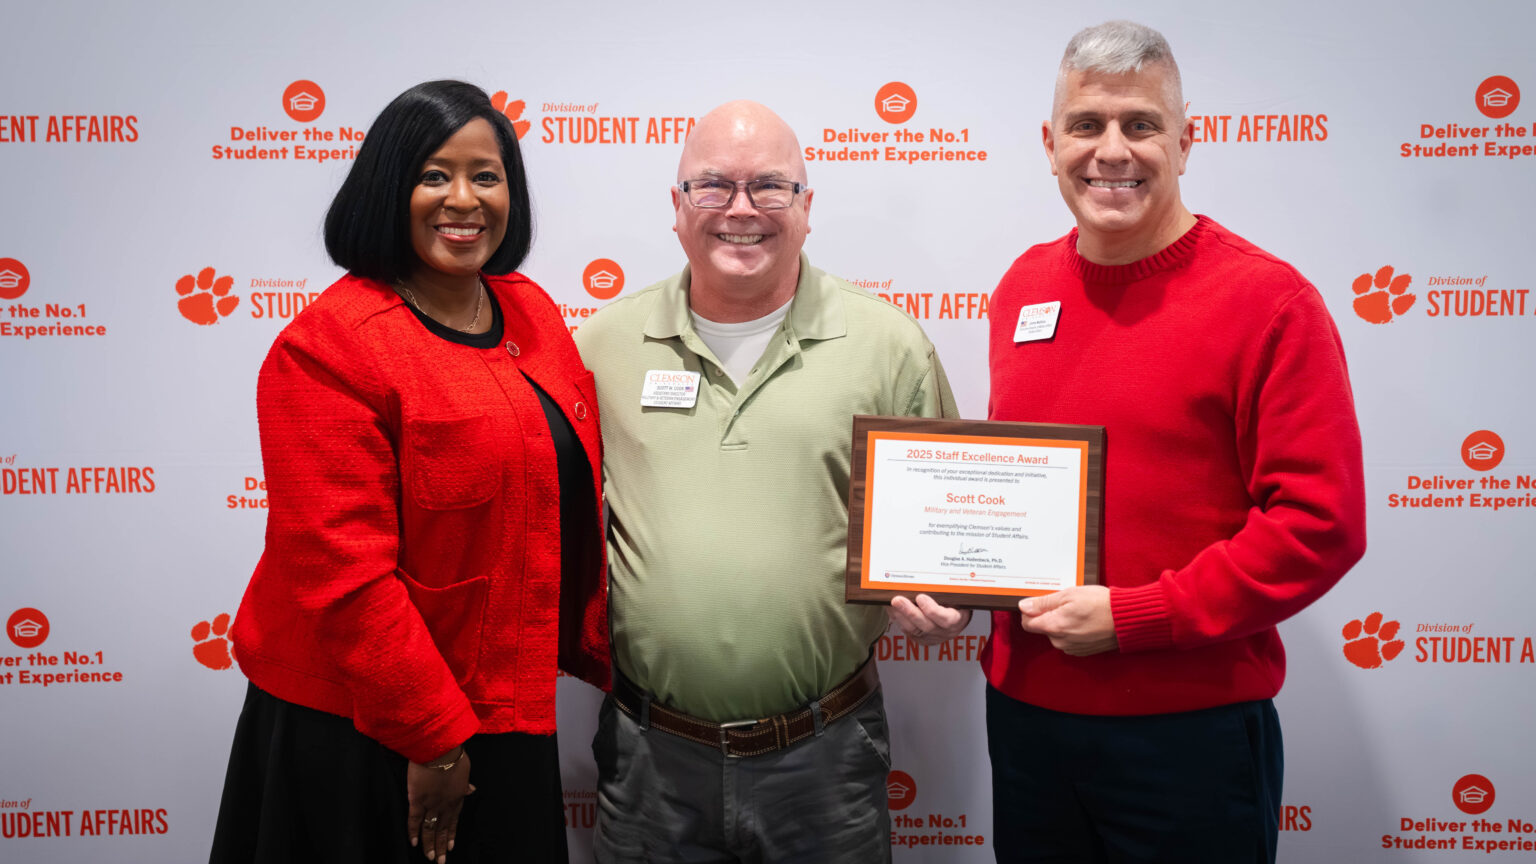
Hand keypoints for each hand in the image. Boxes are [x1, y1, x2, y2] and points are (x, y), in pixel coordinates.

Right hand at [408, 747, 473, 863]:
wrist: (439, 749)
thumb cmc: (453, 755)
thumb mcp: (465, 770)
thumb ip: (466, 783)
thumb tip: (472, 790)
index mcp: (458, 797)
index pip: (454, 820)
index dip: (451, 834)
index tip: (450, 846)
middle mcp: (446, 804)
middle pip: (443, 829)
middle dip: (441, 846)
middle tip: (440, 861)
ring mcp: (432, 804)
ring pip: (430, 829)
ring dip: (429, 845)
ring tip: (430, 858)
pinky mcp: (417, 800)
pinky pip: (415, 820)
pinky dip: (413, 832)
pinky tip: (413, 843)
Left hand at [890, 594, 972, 644]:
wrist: (955, 616)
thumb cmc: (956, 602)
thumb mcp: (957, 595)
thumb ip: (947, 589)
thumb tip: (931, 574)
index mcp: (957, 619)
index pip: (946, 619)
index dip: (932, 610)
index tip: (921, 597)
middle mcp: (944, 631)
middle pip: (926, 625)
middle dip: (910, 612)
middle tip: (898, 600)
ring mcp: (931, 636)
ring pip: (913, 629)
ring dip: (900, 615)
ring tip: (891, 602)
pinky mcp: (920, 638)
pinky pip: (906, 630)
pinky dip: (897, 618)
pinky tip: (891, 608)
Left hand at [1018, 586, 1117, 655]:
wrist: (1127, 620)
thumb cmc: (1101, 604)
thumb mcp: (1069, 595)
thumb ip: (1043, 602)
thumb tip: (1024, 606)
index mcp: (1053, 626)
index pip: (1027, 623)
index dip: (1031, 611)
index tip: (1041, 602)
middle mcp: (1060, 641)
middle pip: (1042, 628)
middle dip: (1049, 616)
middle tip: (1067, 603)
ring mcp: (1072, 648)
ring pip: (1056, 634)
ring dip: (1062, 623)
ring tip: (1079, 611)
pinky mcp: (1082, 651)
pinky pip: (1069, 640)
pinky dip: (1073, 631)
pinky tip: (1086, 621)